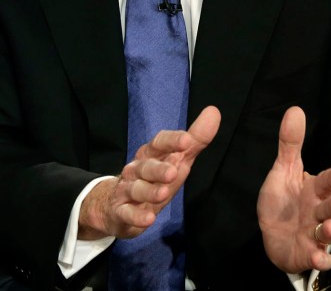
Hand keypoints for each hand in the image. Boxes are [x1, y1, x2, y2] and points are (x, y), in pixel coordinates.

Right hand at [79, 106, 220, 239]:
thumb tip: (214, 111)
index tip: (187, 140)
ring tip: (163, 194)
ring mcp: (127, 190)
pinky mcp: (121, 212)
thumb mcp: (177, 159)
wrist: (116, 205)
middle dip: (158, 168)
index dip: (172, 141)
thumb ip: (196, 139)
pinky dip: (136, 216)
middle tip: (173, 172)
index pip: (159, 143)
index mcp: (151, 154)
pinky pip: (127, 213)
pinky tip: (149, 219)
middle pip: (146, 166)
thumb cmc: (154, 178)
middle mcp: (137, 169)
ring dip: (149, 191)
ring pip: (136, 188)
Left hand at [257, 106, 330, 272]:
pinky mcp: (309, 254)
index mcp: (313, 190)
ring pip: (328, 233)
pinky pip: (319, 258)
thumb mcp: (283, 171)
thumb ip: (290, 144)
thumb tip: (295, 109)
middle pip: (330, 208)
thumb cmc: (284, 200)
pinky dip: (321, 260)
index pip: (325, 182)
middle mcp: (318, 212)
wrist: (274, 235)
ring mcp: (315, 234)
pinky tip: (320, 259)